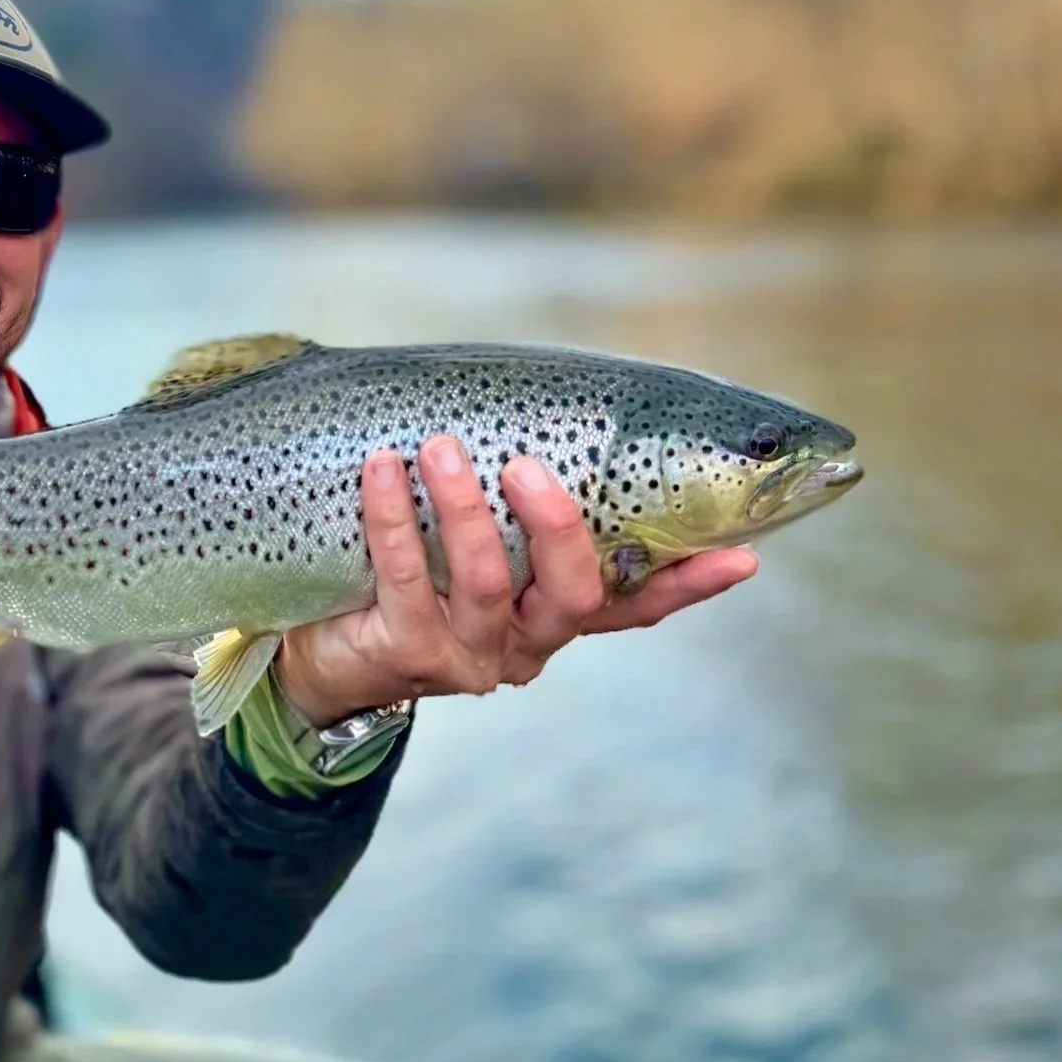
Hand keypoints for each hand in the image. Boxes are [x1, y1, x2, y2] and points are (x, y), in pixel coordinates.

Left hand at [274, 436, 758, 726]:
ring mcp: (469, 654)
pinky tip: (381, 470)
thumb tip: (528, 406)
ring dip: (465, 508)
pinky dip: (393, 517)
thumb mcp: (467, 539)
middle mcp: (525, 643)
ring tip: (438, 447)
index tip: (742, 557)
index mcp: (553, 615)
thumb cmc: (403, 573)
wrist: (319, 648)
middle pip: (574, 593)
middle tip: (526, 466)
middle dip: (558, 525)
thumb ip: (508, 501)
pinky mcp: (409, 653)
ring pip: (490, 581)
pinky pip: (408, 578)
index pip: (637, 606)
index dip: (688, 584)